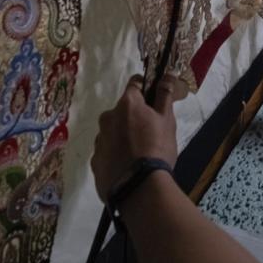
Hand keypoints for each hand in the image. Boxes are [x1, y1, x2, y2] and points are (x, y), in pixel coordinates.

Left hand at [92, 75, 181, 200]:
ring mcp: (99, 140)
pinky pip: (107, 152)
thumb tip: (167, 74)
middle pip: (122, 111)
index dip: (146, 89)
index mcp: (126, 104)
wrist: (140, 188)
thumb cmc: (157, 149)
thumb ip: (165, 96)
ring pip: (113, 132)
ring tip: (138, 154)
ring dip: (123, 137)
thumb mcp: (167, 121)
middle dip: (134, 117)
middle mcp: (107, 118)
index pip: (135, 84)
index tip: (155, 99)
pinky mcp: (95, 162)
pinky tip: (128, 167)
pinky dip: (116, 155)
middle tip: (150, 133)